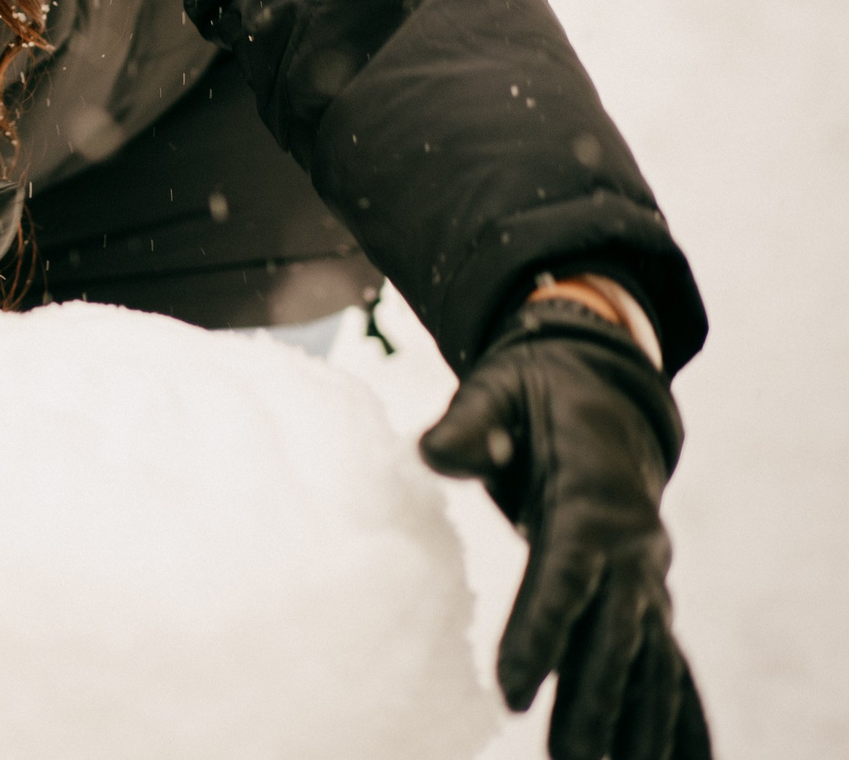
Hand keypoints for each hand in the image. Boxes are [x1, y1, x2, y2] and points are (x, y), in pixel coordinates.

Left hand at [420, 301, 711, 759]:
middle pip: (611, 634)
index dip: (541, 631)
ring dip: (638, 722)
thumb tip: (433, 450)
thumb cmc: (535, 393)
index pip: (563, 575)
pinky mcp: (644, 595)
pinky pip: (667, 664)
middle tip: (567, 758)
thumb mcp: (498, 388)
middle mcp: (629, 547)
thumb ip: (470, 421)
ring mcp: (644, 576)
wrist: (601, 391)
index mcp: (588, 500)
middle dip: (592, 700)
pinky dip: (678, 716)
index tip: (513, 688)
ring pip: (646, 661)